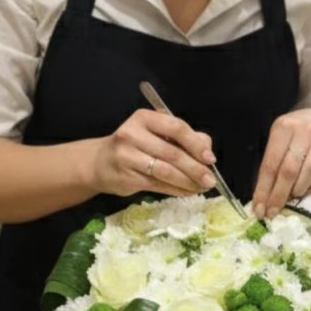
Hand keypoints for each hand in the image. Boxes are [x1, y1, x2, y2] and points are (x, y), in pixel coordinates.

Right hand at [90, 109, 216, 197]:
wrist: (99, 162)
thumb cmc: (136, 145)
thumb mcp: (156, 133)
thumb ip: (183, 137)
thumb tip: (207, 149)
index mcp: (144, 118)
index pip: (176, 128)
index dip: (196, 144)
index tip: (210, 158)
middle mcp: (132, 134)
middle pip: (172, 153)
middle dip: (196, 168)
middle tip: (210, 180)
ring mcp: (127, 157)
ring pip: (166, 172)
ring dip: (188, 182)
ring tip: (202, 187)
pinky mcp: (126, 177)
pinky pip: (158, 185)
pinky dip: (176, 190)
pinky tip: (187, 192)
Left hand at [252, 109, 310, 218]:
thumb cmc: (295, 137)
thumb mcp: (280, 141)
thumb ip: (272, 165)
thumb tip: (262, 200)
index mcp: (283, 127)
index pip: (270, 164)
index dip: (264, 190)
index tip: (260, 209)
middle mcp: (304, 129)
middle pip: (289, 170)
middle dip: (279, 195)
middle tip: (273, 212)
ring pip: (310, 171)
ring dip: (299, 189)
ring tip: (294, 195)